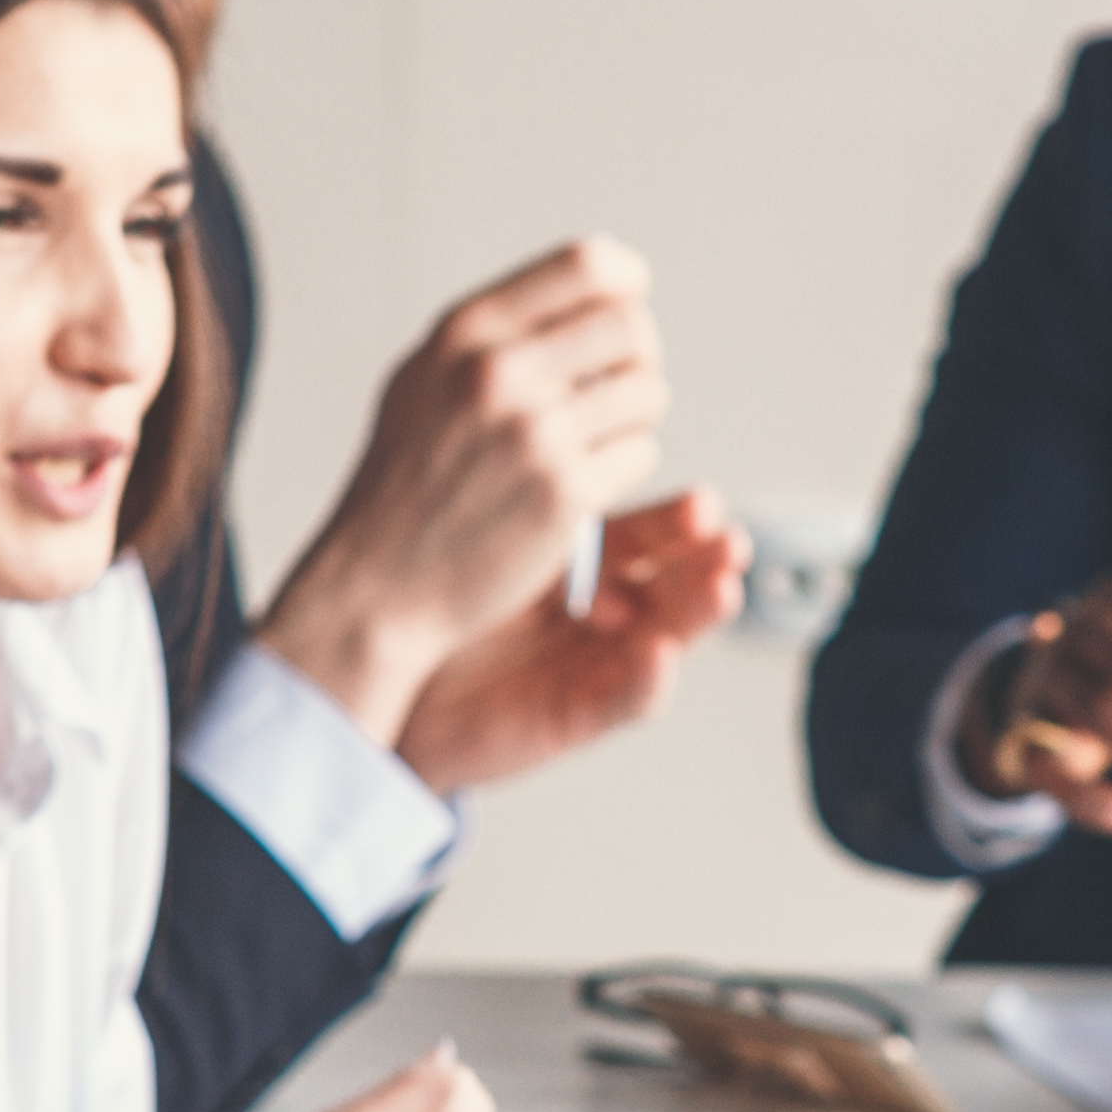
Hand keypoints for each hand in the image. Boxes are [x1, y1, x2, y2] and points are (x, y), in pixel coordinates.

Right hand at [251, 238, 663, 742]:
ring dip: (635, 417)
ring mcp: (536, 434)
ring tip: (595, 440)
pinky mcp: (565, 494)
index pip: (585, 265)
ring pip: (647, 393)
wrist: (377, 582)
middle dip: (639, 355)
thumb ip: (495, 332)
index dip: (626, 282)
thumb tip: (587, 282)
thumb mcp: (425, 378)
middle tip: (620, 386)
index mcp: (468, 332)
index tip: (631, 301)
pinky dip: (623, 468)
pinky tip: (583, 484)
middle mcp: (501, 373)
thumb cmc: (402, 485)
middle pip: (632, 326)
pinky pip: (638, 455)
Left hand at [389, 487, 745, 790]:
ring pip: (663, 638)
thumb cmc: (425, 599)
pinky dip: (645, 680)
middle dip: (704, 564)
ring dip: (696, 615)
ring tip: (721, 587)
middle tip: (728, 541)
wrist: (383, 670)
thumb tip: (549, 396)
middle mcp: (596, 613)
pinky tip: (659, 653)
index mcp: (578, 564)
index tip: (703, 501)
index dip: (679, 524)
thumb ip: (519, 478)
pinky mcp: (574, 715)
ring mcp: (590, 663)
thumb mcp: (477, 527)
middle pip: (669, 584)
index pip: (646, 538)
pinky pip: (621, 700)